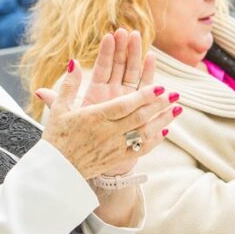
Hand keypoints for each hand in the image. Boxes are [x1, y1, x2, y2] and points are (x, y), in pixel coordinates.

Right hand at [38, 30, 176, 177]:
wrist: (57, 170)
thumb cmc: (57, 137)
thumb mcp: (59, 109)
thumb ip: (69, 85)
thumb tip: (74, 62)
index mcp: (94, 118)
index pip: (124, 106)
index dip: (143, 96)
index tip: (159, 87)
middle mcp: (107, 133)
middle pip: (139, 117)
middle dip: (158, 105)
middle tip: (174, 94)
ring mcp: (115, 147)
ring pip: (144, 132)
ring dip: (162, 120)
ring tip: (177, 109)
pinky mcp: (118, 158)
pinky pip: (140, 149)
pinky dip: (154, 140)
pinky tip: (165, 130)